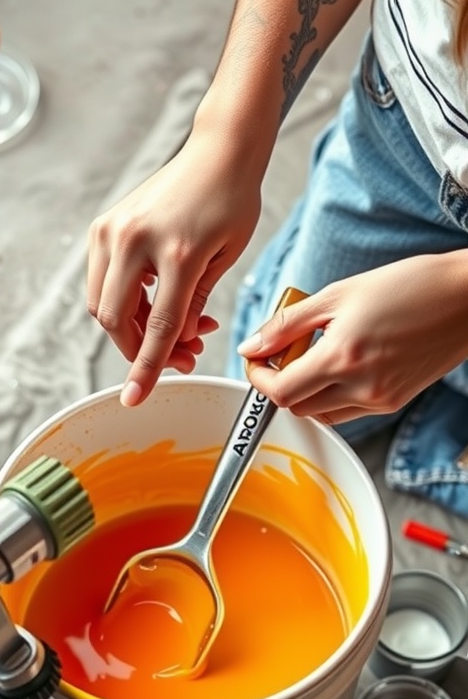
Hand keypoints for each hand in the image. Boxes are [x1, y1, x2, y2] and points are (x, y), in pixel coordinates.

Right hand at [87, 127, 261, 404]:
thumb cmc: (231, 201)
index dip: (147, 370)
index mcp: (175, 252)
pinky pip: (102, 282)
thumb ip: (195, 305)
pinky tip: (158, 298)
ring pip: (103, 305)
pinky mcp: (103, 227)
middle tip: (183, 355)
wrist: (217, 151)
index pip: (156, 327)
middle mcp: (134, 240)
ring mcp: (112, 231)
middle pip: (116, 320)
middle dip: (142, 350)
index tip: (135, 399)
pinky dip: (125, 302)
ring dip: (133, 328)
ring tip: (178, 324)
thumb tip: (175, 345)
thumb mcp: (225, 259)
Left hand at [238, 254, 467, 424]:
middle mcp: (360, 387)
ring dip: (307, 390)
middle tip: (284, 351)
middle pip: (296, 406)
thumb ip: (288, 324)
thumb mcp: (338, 295)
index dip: (258, 378)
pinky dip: (333, 393)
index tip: (256, 359)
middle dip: (281, 382)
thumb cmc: (407, 286)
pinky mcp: (393, 403)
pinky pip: (347, 410)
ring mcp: (379, 400)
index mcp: (342, 357)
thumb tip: (251, 345)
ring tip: (316, 353)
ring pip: (320, 412)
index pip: (280, 391)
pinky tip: (342, 361)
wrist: (465, 299)